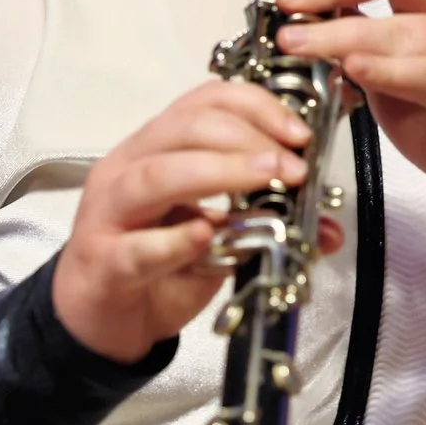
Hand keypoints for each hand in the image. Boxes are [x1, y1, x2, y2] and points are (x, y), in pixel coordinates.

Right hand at [53, 80, 338, 364]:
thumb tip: (327, 227)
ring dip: (220, 172)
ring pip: (157, 174)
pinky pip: (138, 247)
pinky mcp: (103, 262)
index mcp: (155, 148)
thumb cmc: (154, 267)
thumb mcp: (218, 239)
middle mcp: (128, 168)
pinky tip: (208, 237)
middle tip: (295, 167)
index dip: (256, 107)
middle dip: (249, 140)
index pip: (204, 102)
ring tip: (269, 181)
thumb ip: (263, 223)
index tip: (299, 134)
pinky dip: (176, 240)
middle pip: (185, 129)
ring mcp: (110, 214)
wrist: (98, 322)